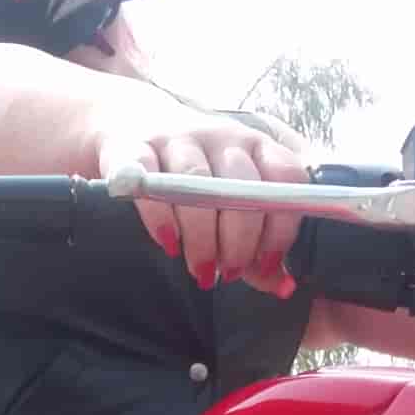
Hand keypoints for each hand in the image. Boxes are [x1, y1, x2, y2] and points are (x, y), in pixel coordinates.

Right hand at [94, 115, 304, 295]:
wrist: (129, 127)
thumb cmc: (195, 179)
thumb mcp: (234, 207)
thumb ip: (260, 248)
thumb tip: (285, 287)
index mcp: (256, 146)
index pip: (285, 177)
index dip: (282, 226)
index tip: (268, 262)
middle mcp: (222, 136)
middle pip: (242, 185)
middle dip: (240, 240)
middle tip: (229, 271)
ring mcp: (178, 137)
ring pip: (198, 183)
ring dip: (203, 237)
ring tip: (201, 268)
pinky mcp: (135, 146)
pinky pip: (150, 180)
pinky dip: (161, 217)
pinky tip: (168, 243)